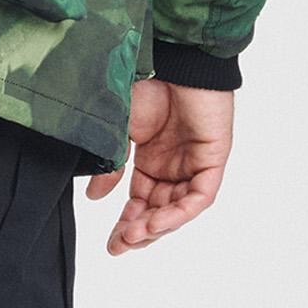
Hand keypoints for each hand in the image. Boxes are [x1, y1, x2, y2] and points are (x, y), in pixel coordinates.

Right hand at [86, 78, 233, 254]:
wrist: (175, 60)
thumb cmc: (148, 84)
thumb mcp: (119, 132)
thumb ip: (110, 167)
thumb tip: (94, 198)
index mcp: (152, 161)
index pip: (141, 203)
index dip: (126, 225)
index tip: (110, 245)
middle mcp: (174, 167)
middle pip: (159, 211)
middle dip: (140, 233)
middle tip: (119, 247)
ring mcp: (195, 165)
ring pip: (179, 210)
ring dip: (157, 227)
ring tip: (134, 236)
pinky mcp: (213, 160)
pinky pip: (199, 197)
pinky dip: (178, 213)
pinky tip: (155, 222)